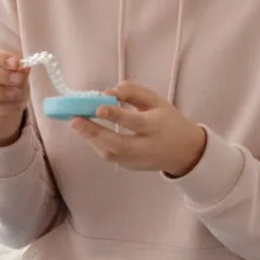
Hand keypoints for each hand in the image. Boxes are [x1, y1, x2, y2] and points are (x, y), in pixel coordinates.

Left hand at [70, 81, 206, 175]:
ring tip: (77, 124)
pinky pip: (111, 156)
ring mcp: (138, 160)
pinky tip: (89, 133)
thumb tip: (108, 92)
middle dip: (94, 132)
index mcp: (156, 126)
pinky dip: (97, 144)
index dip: (116, 115)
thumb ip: (134, 92)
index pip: (135, 122)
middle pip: (118, 144)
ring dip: (91, 139)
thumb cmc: (168, 121)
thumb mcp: (157, 101)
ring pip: (111, 154)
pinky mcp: (131, 167)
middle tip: (74, 120)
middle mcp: (147, 146)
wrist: (185, 151)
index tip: (98, 107)